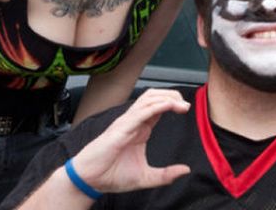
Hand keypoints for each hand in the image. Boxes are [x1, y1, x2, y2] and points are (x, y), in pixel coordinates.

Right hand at [71, 89, 191, 192]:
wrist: (89, 180)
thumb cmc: (111, 175)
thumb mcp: (145, 177)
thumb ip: (166, 175)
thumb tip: (185, 170)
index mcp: (140, 129)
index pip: (158, 106)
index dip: (173, 103)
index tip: (186, 108)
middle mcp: (134, 122)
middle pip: (154, 97)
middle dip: (172, 95)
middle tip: (186, 105)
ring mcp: (126, 123)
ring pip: (148, 99)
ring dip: (166, 97)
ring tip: (180, 104)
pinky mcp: (120, 128)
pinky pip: (140, 112)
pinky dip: (156, 106)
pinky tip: (168, 106)